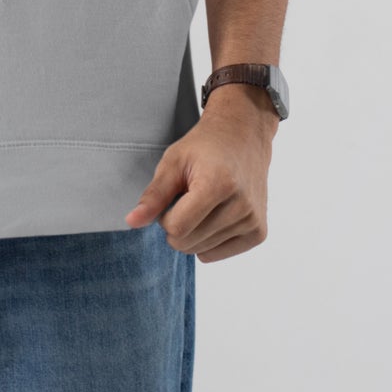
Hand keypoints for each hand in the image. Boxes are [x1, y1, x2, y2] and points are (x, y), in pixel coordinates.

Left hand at [124, 87, 276, 260]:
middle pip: (187, 243)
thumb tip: (131, 223)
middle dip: (177, 225)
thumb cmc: (204, 147)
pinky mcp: (259, 232)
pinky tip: (216, 215)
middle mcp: (241, 205)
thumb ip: (153, 195)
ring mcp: (253, 220)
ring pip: (201, 251)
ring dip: (194, 232)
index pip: (176, 228)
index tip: (173, 196)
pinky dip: (208, 241)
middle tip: (188, 198)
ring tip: (205, 203)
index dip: (164, 216)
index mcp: (218, 184)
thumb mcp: (173, 162)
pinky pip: (217, 255)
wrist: (243, 137)